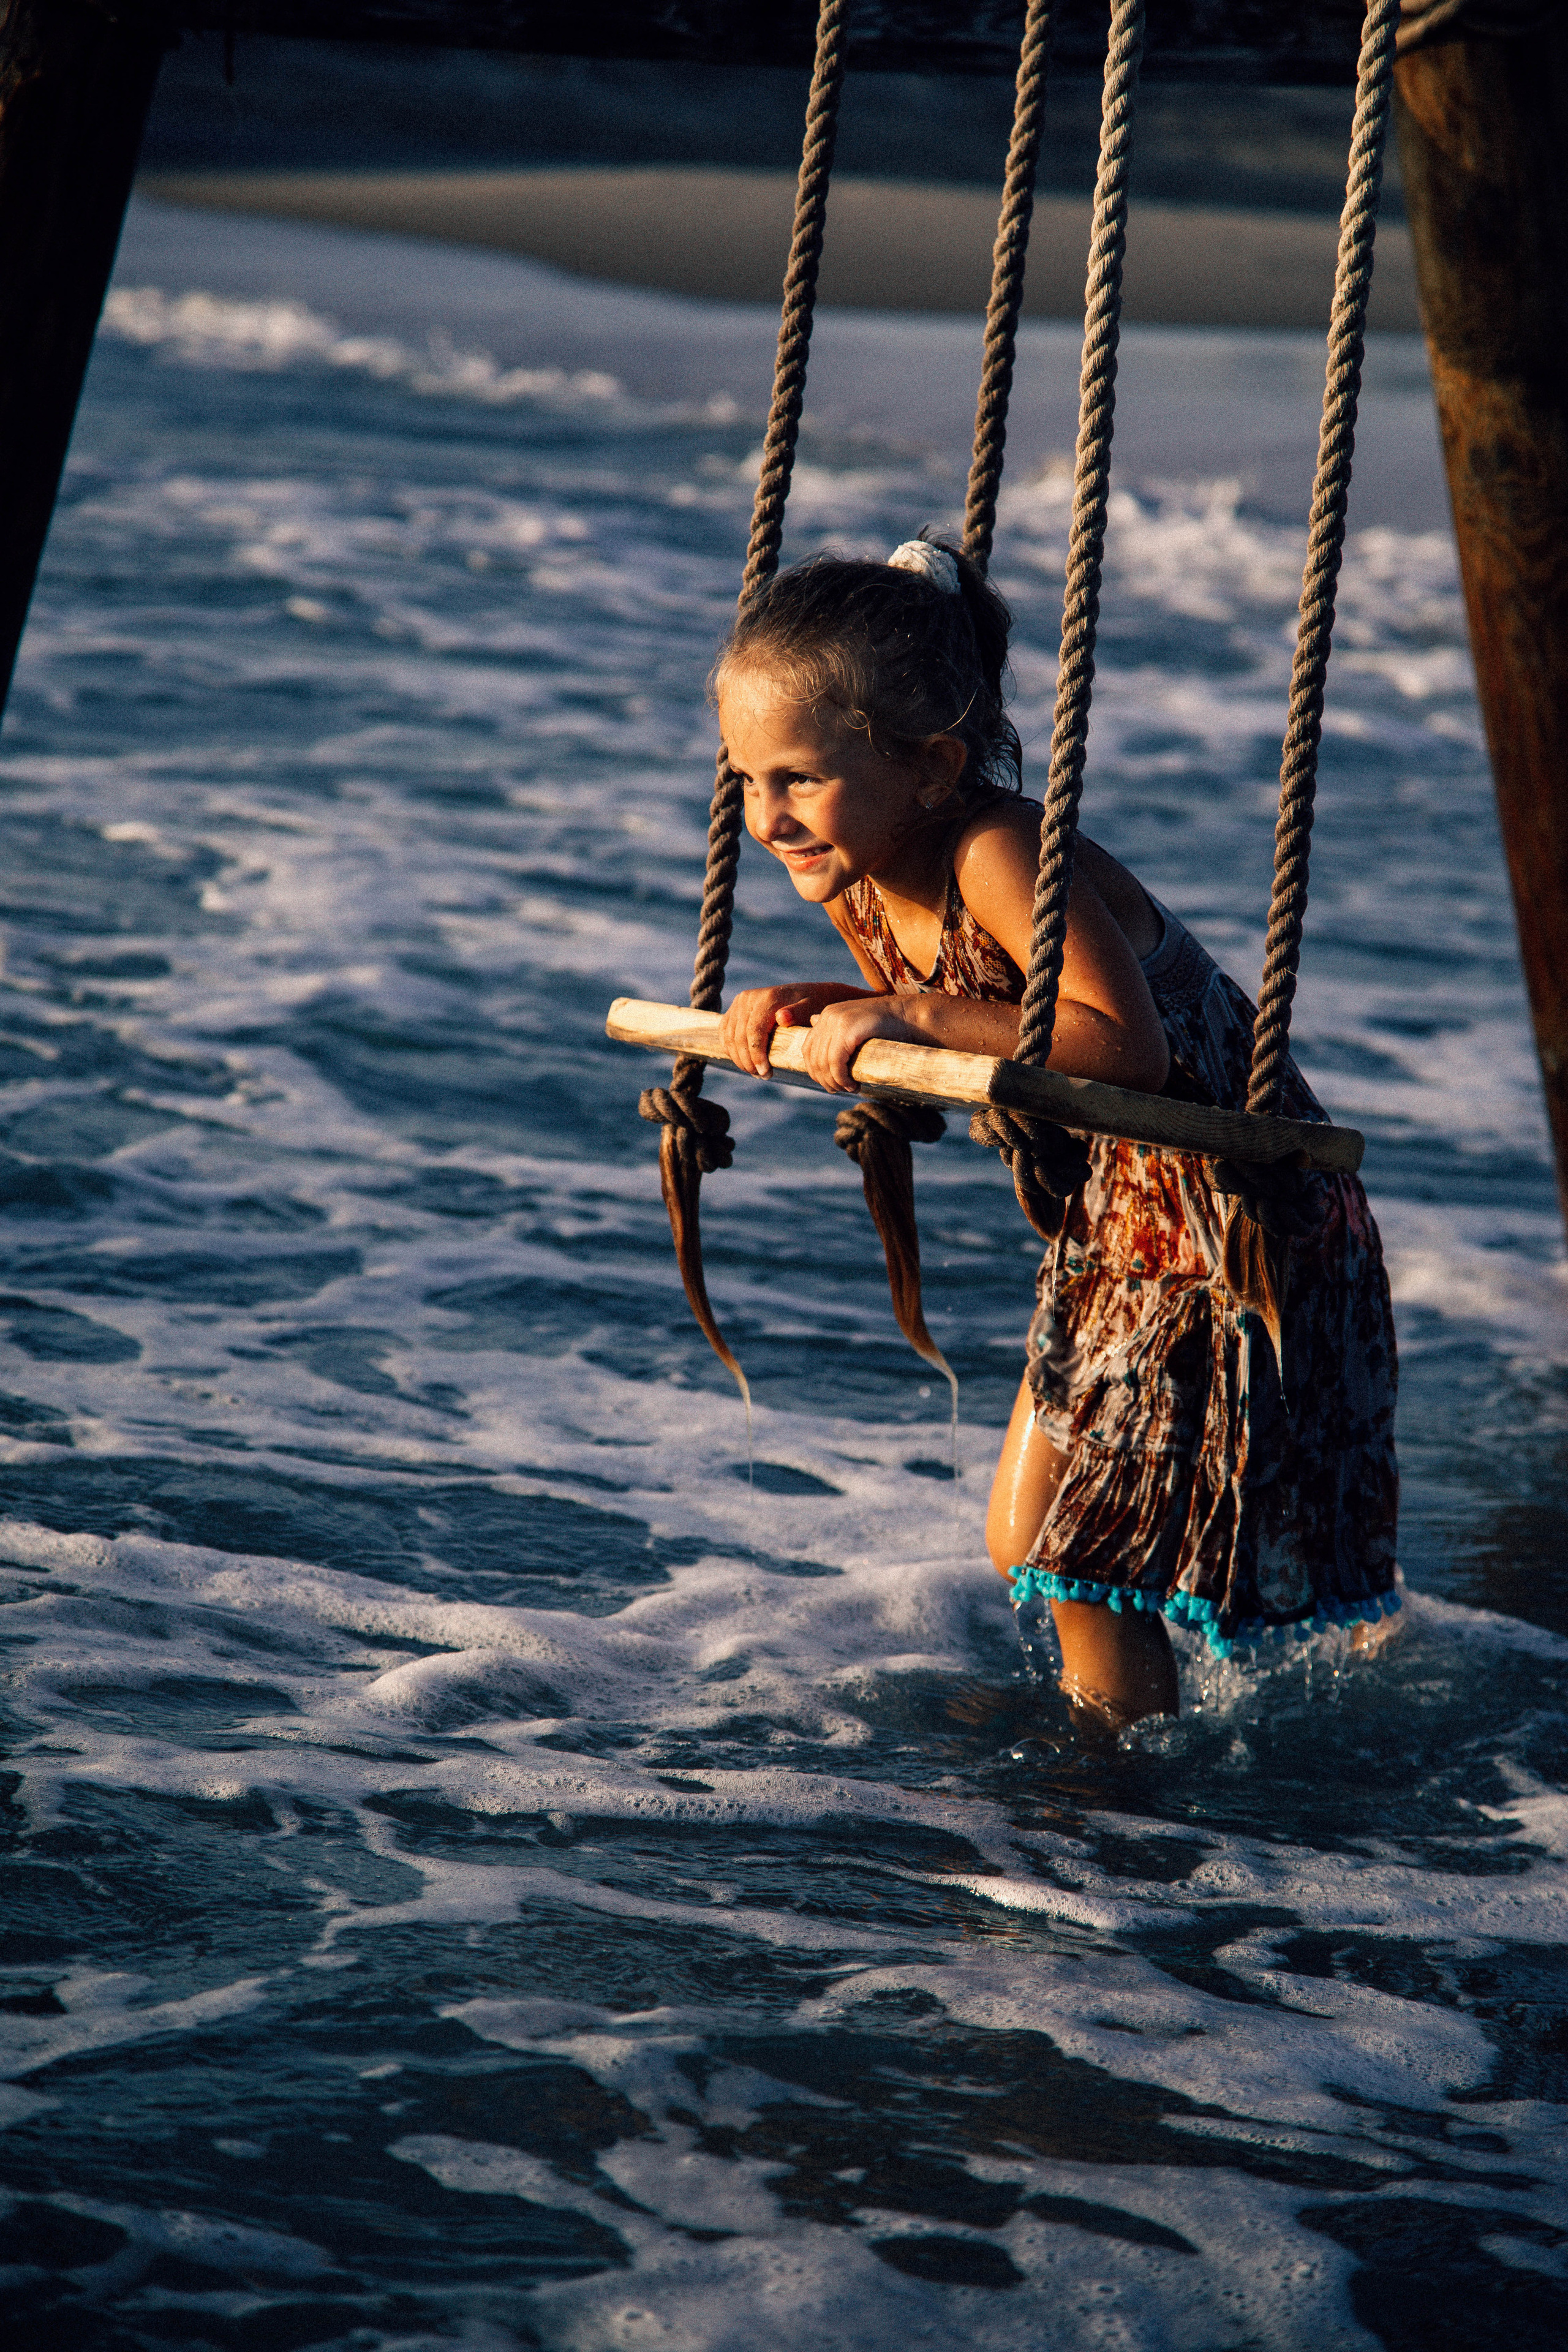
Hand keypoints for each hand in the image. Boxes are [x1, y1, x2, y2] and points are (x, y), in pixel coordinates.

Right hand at [719, 984, 860, 1078]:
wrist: (805, 995)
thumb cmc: (812, 1005)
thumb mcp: (811, 1008)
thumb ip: (798, 1013)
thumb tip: (781, 1018)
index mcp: (767, 998)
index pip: (754, 1031)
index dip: (756, 1055)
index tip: (765, 1072)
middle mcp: (749, 998)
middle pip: (739, 1037)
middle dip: (748, 1061)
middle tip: (763, 1076)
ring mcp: (739, 1003)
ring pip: (729, 1037)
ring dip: (739, 1059)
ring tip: (755, 1072)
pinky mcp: (734, 1010)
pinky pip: (725, 1033)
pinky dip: (732, 1049)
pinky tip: (745, 1062)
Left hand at [797, 995, 923, 1092]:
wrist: (911, 1016)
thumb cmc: (889, 1026)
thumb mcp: (858, 1029)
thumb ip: (836, 1032)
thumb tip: (813, 1022)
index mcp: (828, 1015)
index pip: (807, 1049)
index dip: (816, 1071)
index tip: (832, 1084)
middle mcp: (828, 1016)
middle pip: (812, 1058)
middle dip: (824, 1080)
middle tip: (840, 1090)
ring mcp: (836, 1021)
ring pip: (822, 1062)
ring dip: (834, 1082)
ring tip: (849, 1089)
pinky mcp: (847, 1030)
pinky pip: (835, 1062)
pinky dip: (841, 1078)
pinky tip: (852, 1084)